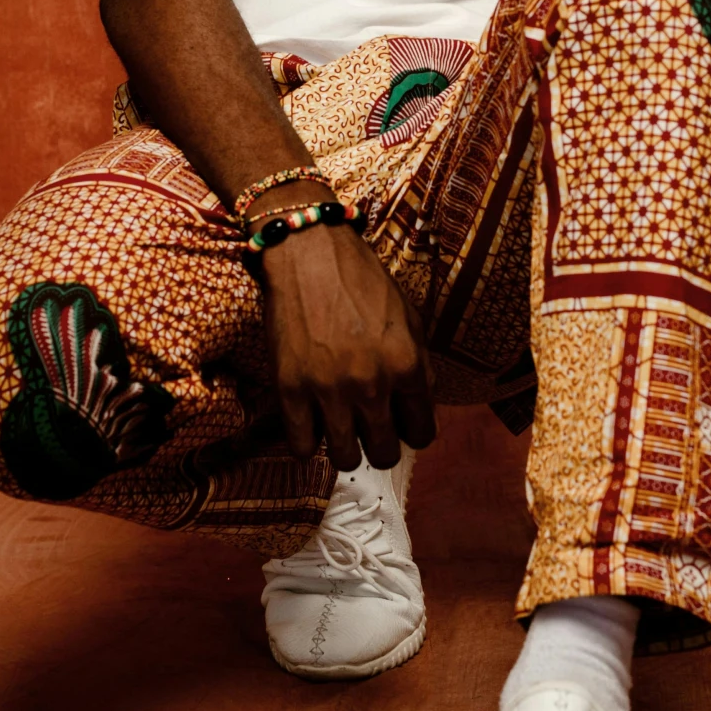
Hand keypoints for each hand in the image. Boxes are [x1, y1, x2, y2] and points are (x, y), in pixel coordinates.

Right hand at [258, 221, 435, 470]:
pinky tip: (311, 425)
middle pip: (384, 453)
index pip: (421, 434)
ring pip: (345, 458)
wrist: (309, 251)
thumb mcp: (408, 317)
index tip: (401, 425)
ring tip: (340, 428)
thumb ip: (420, 364)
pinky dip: (308, 443)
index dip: (412, 432)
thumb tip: (420, 405)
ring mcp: (328, 390)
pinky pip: (302, 446)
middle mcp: (371, 385)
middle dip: (380, 445)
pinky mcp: (289, 388)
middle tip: (370, 428)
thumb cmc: (362, 280)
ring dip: (346, 449)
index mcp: (407, 367)